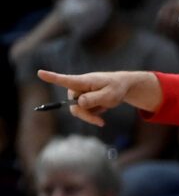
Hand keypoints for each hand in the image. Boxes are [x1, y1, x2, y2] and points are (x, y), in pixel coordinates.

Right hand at [36, 69, 161, 126]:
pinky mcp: (81, 100)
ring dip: (90, 116)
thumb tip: (78, 102)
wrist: (122, 87)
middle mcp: (77, 87)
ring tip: (104, 114)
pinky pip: (83, 111)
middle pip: (73, 105)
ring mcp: (78, 93)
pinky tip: (102, 109)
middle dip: (86, 115)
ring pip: (77, 110)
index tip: (40, 73)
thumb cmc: (116, 88)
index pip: (65, 80)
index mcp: (83, 81)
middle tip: (100, 122)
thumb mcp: (110, 95)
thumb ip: (94, 99)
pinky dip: (92, 114)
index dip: (52, 78)